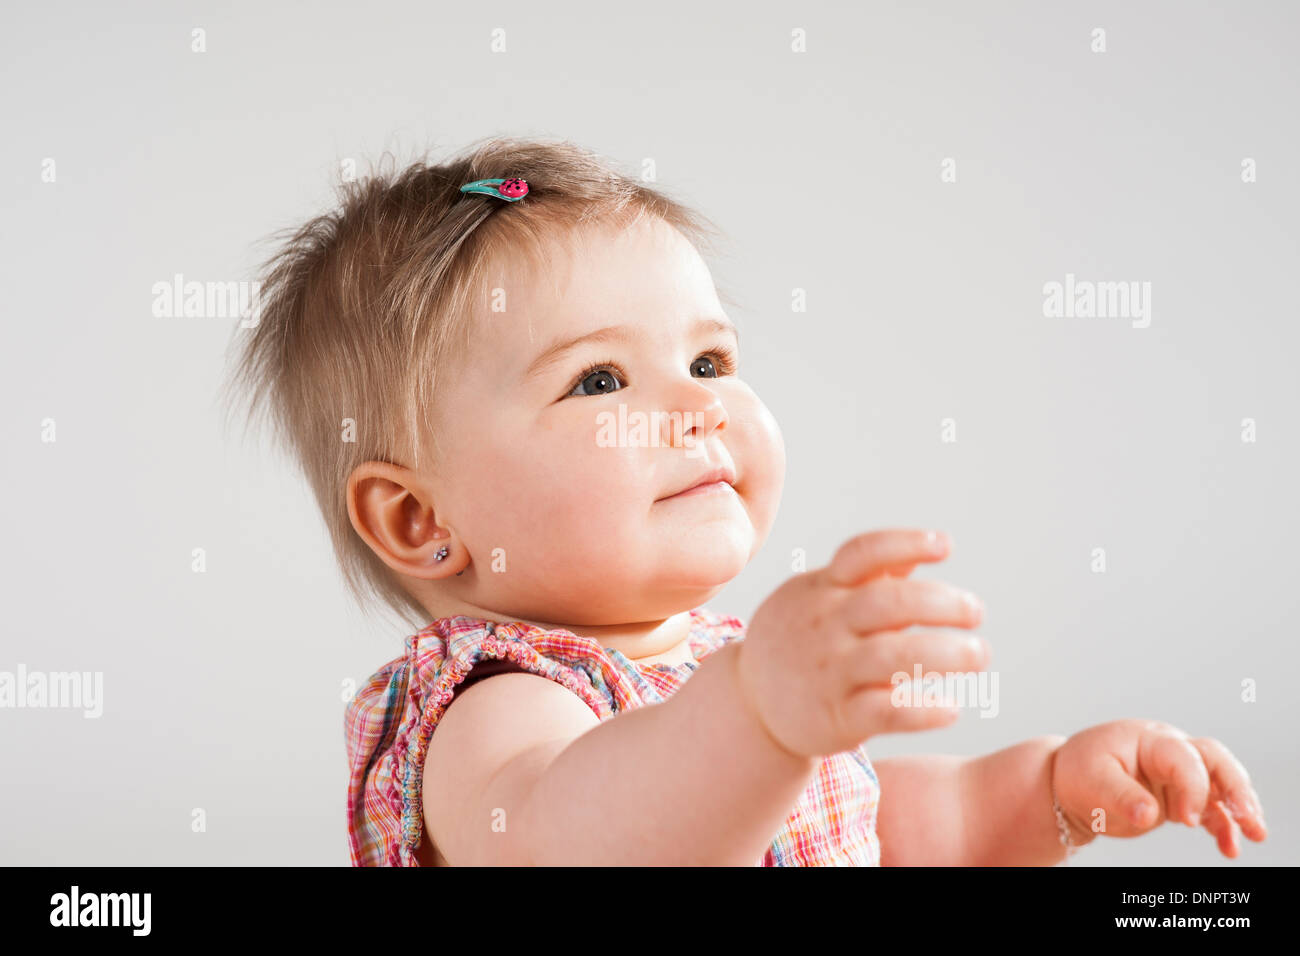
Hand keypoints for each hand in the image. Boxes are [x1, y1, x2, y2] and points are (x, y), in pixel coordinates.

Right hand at [735, 528, 986, 757]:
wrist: (749, 701)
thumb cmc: (798, 640)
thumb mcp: (819, 598)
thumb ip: (869, 579)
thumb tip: (919, 552)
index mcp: (823, 588)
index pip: (862, 553)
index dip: (906, 543)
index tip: (946, 546)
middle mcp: (825, 624)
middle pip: (888, 603)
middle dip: (942, 603)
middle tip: (976, 612)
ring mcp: (829, 671)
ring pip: (892, 656)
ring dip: (945, 654)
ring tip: (978, 655)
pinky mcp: (837, 717)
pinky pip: (885, 711)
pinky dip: (922, 710)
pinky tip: (951, 708)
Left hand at [1052, 719, 1267, 856]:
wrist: (1068, 783)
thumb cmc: (1079, 771)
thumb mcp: (1092, 779)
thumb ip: (1121, 795)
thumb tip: (1149, 814)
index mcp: (1149, 741)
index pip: (1184, 757)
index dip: (1192, 787)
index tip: (1186, 820)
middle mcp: (1169, 753)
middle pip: (1214, 760)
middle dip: (1236, 787)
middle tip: (1248, 817)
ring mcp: (1177, 775)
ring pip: (1220, 783)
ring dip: (1240, 807)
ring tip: (1255, 834)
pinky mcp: (1178, 798)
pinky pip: (1210, 809)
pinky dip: (1224, 827)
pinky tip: (1230, 848)